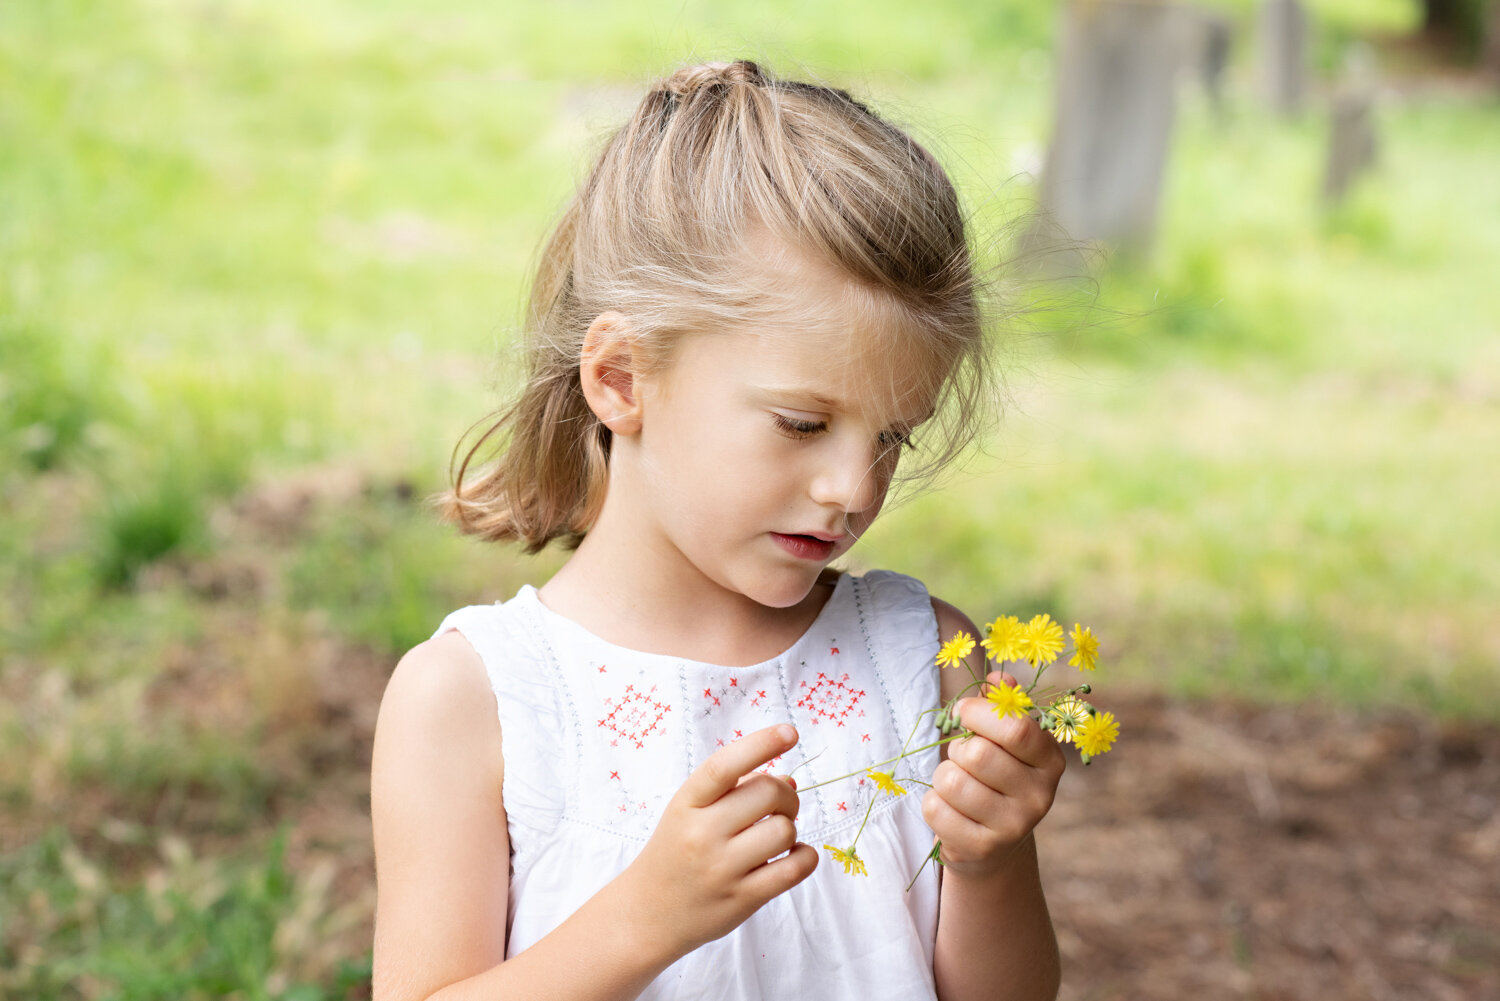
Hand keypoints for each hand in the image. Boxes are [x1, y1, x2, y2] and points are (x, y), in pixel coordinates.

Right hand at [618, 724, 817, 956]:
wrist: (647, 913)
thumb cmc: (676, 851)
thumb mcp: (689, 812)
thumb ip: (733, 791)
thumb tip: (790, 780)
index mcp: (686, 803)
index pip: (725, 766)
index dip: (761, 744)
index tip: (790, 732)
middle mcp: (701, 834)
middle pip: (768, 793)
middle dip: (786, 795)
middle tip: (780, 806)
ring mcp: (721, 869)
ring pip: (784, 831)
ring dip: (790, 829)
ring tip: (776, 837)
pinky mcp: (741, 899)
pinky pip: (794, 869)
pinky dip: (805, 857)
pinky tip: (794, 855)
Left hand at [922, 672, 1065, 879]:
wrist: (993, 844)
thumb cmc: (995, 777)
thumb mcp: (1005, 741)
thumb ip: (1003, 705)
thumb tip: (999, 676)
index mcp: (1050, 761)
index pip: (1015, 728)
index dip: (978, 712)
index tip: (962, 712)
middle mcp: (1040, 797)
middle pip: (977, 754)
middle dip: (958, 749)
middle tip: (963, 758)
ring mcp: (1013, 828)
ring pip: (951, 781)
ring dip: (943, 776)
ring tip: (958, 785)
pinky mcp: (982, 849)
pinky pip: (936, 809)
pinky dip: (933, 803)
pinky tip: (951, 810)